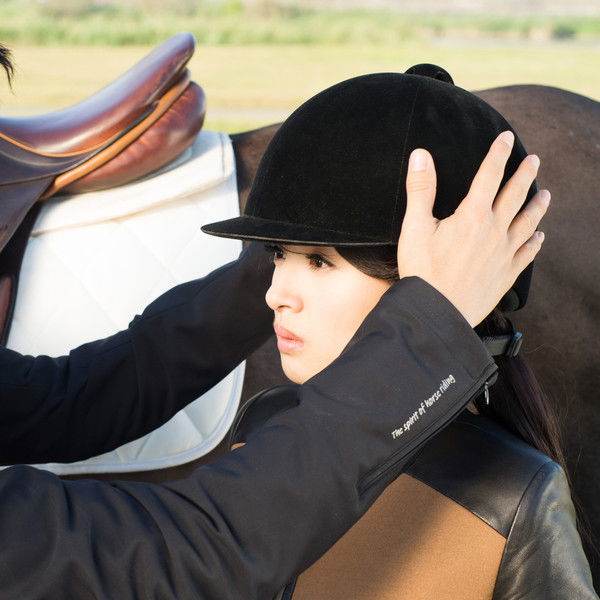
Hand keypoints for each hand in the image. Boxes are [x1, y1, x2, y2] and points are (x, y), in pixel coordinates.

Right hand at [397, 131, 549, 326]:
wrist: (437, 312)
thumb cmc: (422, 270)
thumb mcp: (415, 227)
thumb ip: (421, 189)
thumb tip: (421, 155)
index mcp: (472, 216)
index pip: (488, 176)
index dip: (497, 154)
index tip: (506, 138)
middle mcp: (494, 231)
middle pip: (514, 196)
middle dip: (525, 175)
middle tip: (534, 160)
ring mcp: (504, 254)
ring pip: (527, 223)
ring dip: (537, 206)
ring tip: (546, 194)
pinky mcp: (506, 275)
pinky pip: (527, 254)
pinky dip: (535, 243)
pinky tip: (539, 237)